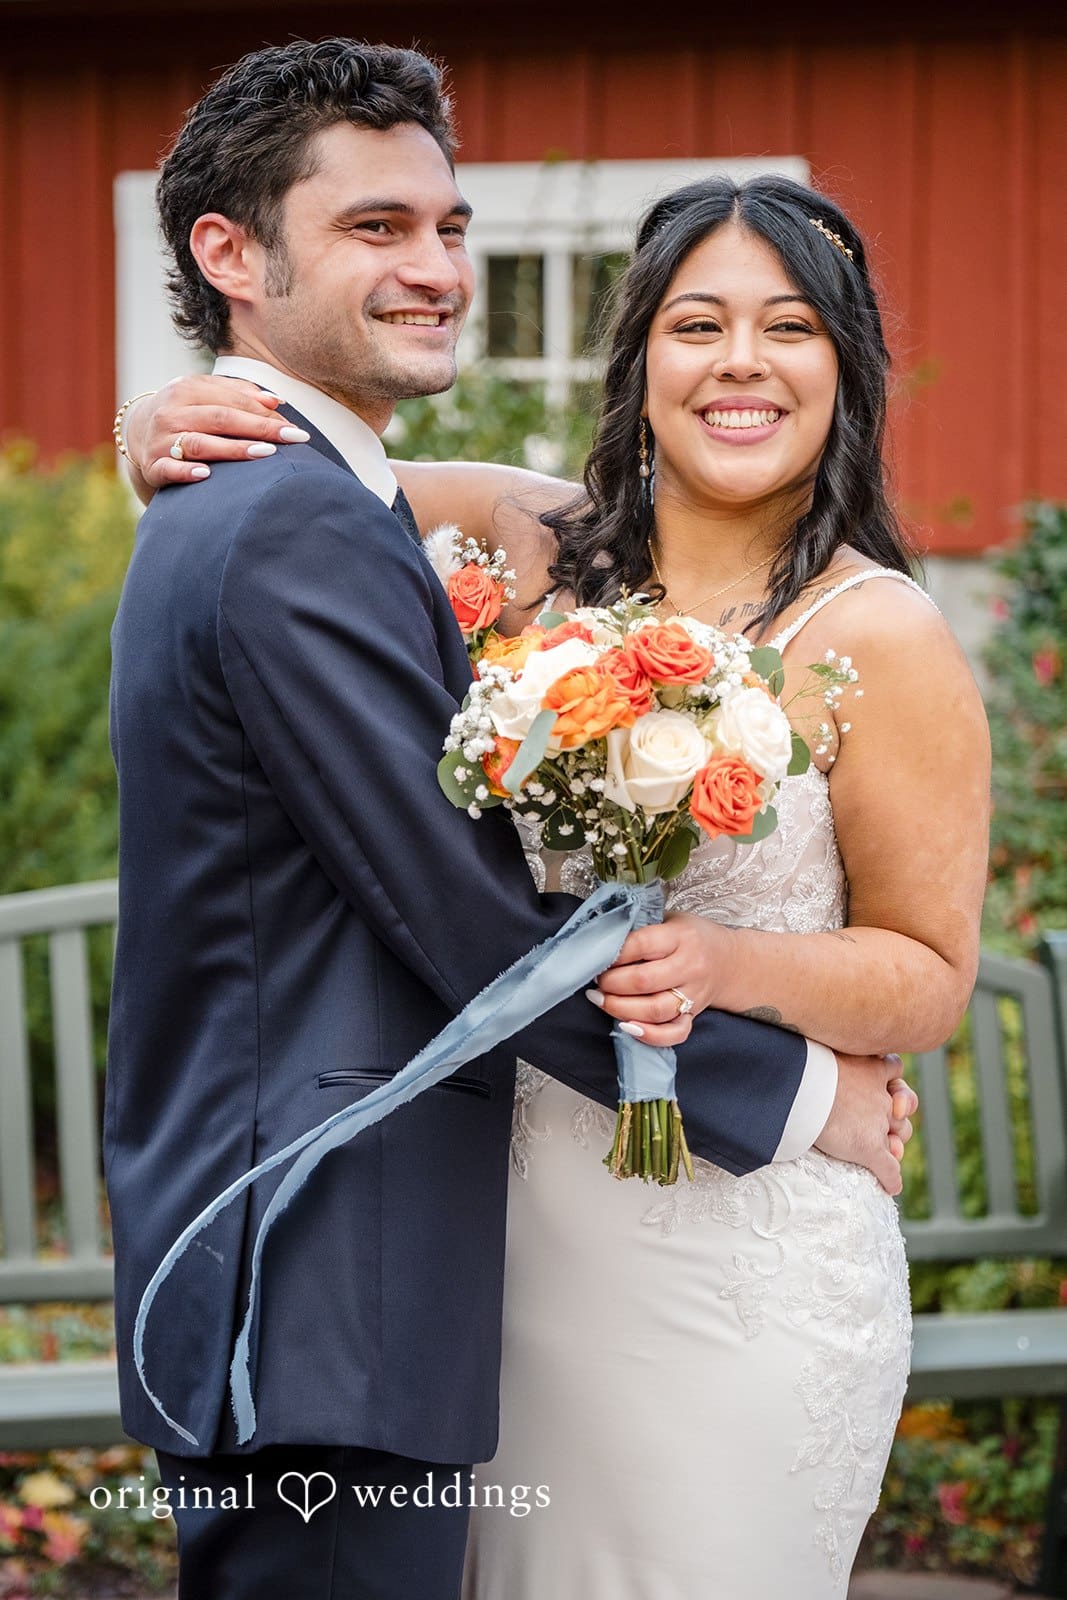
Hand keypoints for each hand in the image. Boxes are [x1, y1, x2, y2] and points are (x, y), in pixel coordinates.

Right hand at [123, 375, 309, 493]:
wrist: (136, 433)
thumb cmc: (184, 413)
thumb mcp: (204, 394)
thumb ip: (239, 394)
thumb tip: (275, 400)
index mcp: (186, 389)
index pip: (233, 401)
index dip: (265, 414)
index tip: (294, 428)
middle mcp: (172, 412)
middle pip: (221, 419)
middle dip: (259, 428)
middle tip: (293, 438)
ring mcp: (160, 439)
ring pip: (200, 443)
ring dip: (233, 450)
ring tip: (265, 454)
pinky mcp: (153, 465)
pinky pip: (169, 469)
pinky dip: (186, 472)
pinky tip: (206, 475)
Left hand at [589, 913, 726, 1026]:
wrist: (732, 961)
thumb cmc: (693, 937)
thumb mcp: (671, 919)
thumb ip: (643, 928)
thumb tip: (602, 941)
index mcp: (681, 936)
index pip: (641, 944)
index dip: (613, 953)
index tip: (597, 956)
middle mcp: (690, 966)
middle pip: (644, 981)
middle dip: (611, 983)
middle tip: (596, 981)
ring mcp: (694, 994)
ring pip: (655, 1010)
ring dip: (620, 1008)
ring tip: (601, 1000)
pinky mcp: (695, 1015)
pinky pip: (674, 1033)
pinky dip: (649, 1035)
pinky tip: (628, 1026)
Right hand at [815, 1052, 918, 1195]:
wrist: (801, 1087)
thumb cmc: (801, 1063)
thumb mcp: (819, 1048)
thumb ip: (824, 1050)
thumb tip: (801, 1037)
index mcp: (869, 1067)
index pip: (893, 1069)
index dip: (890, 1081)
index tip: (884, 1088)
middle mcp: (879, 1094)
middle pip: (902, 1106)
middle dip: (898, 1116)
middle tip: (887, 1122)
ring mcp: (877, 1122)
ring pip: (902, 1134)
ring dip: (896, 1143)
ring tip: (889, 1150)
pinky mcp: (870, 1147)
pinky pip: (889, 1169)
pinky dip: (891, 1178)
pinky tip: (889, 1185)